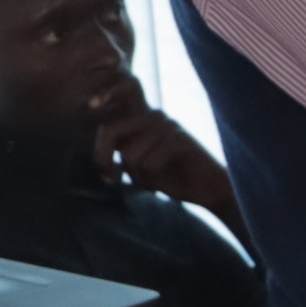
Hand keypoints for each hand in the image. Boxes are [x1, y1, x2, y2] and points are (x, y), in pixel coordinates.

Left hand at [91, 90, 237, 218]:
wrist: (210, 190)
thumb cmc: (174, 178)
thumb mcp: (140, 166)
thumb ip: (122, 153)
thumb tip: (101, 154)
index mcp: (142, 120)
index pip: (107, 122)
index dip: (95, 140)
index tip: (97, 162)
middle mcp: (153, 116)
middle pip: (110, 131)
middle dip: (104, 160)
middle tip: (110, 179)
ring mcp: (167, 125)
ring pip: (130, 155)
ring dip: (138, 176)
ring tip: (152, 182)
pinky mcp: (179, 139)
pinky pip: (149, 162)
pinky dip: (153, 179)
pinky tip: (165, 182)